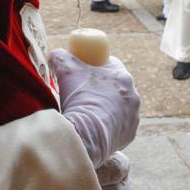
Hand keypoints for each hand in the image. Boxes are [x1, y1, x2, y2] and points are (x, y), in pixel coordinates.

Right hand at [49, 49, 140, 168]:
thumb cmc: (78, 98)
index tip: (81, 73)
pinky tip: (94, 128)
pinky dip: (108, 126)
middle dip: (100, 89)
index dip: (95, 66)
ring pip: (118, 107)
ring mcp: (133, 116)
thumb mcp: (64, 68)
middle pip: (115, 87)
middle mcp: (133, 95)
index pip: (110, 65)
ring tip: (87, 113)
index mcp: (123, 76)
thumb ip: (60, 56)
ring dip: (106, 108)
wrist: (86, 134)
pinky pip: (119, 127)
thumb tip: (56, 55)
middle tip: (82, 94)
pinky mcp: (130, 135)